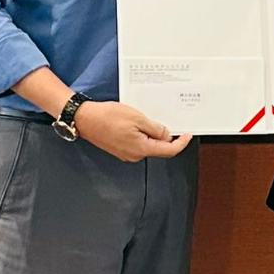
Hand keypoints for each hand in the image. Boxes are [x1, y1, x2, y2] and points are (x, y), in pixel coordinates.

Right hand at [73, 100, 192, 161]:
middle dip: (164, 135)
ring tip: (142, 117)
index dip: (180, 143)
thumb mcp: (137, 118)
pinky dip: (141, 134)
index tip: (187, 136)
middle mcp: (135, 155)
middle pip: (158, 148)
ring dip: (151, 133)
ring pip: (147, 144)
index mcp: (141, 149)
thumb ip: (155, 129)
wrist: (85, 119)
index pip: (168, 151)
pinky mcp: (120, 149)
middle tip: (163, 119)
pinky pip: (137, 142)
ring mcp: (126, 153)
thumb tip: (166, 136)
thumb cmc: (108, 117)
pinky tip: (135, 122)